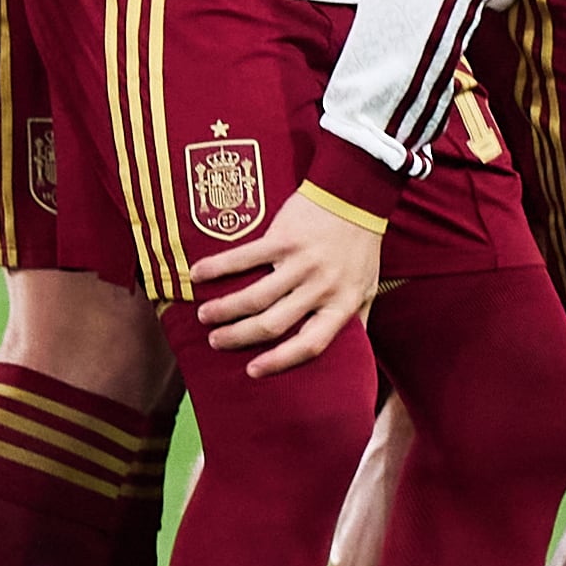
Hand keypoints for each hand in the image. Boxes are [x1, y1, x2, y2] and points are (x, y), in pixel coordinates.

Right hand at [193, 197, 382, 374]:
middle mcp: (321, 287)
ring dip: (224, 310)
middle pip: (272, 324)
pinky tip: (197, 274)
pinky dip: (218, 268)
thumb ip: (357, 320)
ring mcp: (302, 263)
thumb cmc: (361, 246)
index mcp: (342, 304)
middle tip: (216, 341)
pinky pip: (244, 257)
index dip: (280, 361)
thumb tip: (350, 356)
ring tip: (205, 316)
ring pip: (255, 297)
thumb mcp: (368, 288)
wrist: (357, 194)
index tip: (252, 371)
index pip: (310, 345)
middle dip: (239, 337)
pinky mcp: (284, 238)